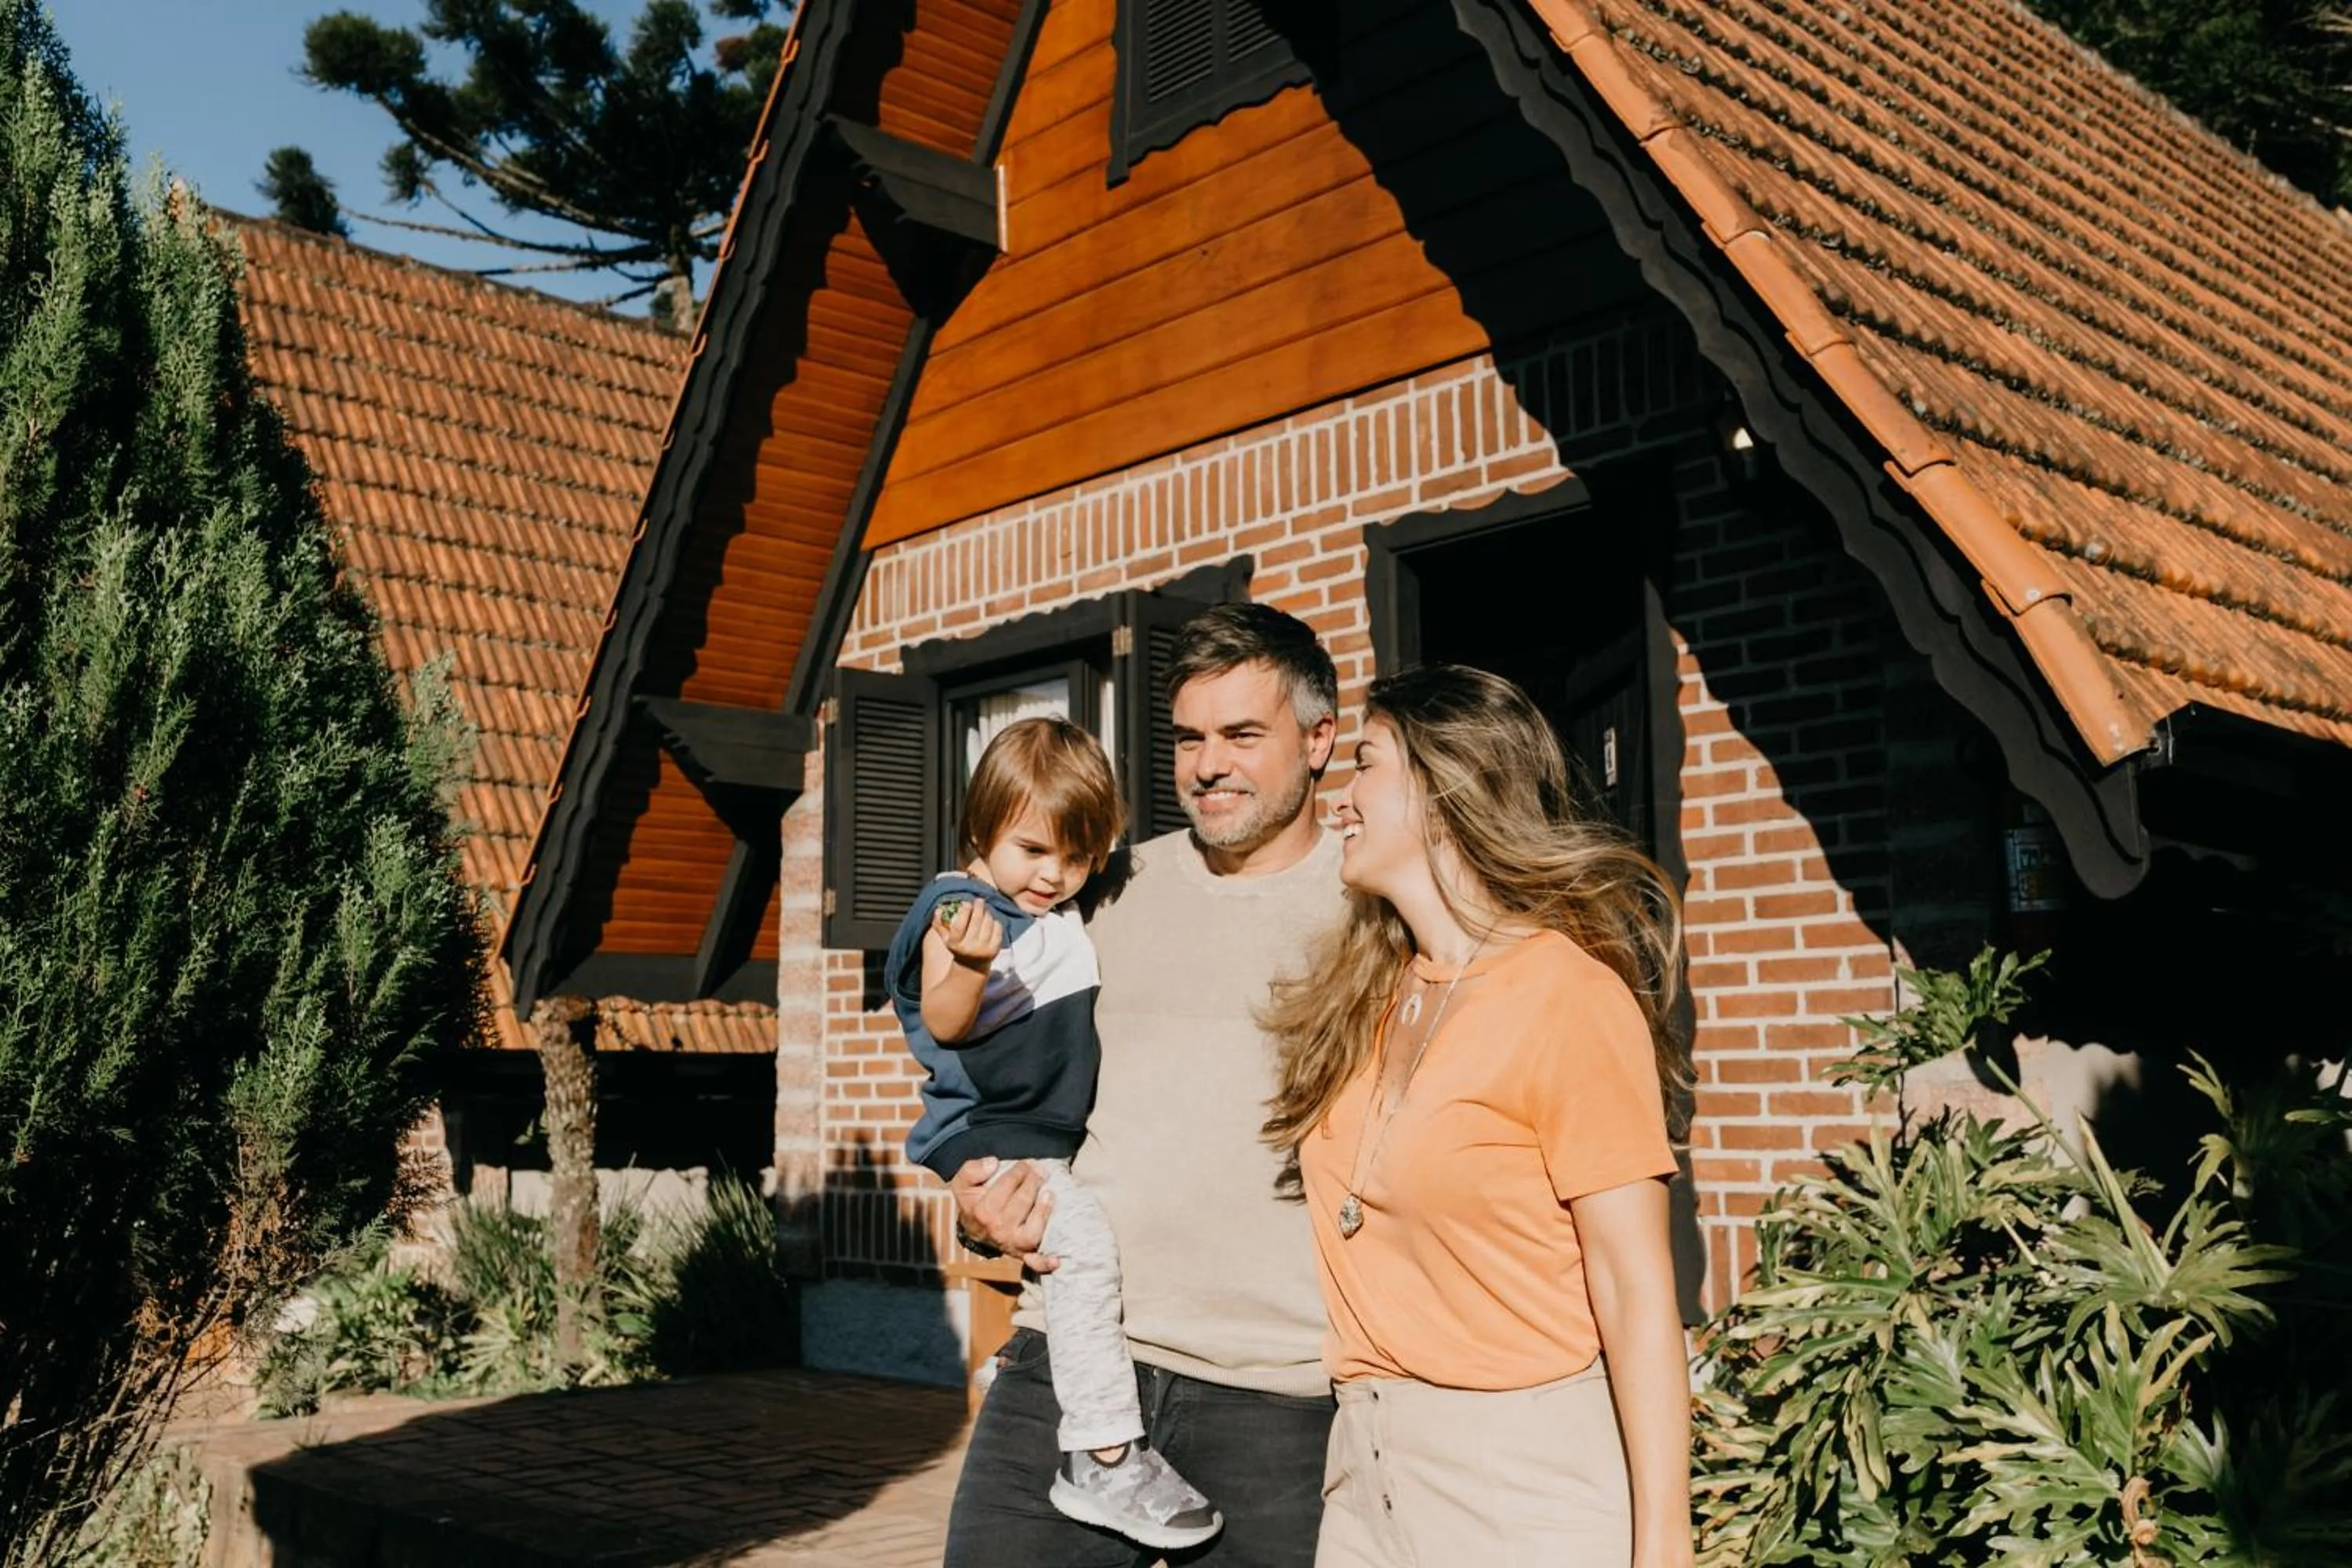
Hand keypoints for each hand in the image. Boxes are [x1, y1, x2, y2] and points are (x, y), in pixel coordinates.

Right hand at [936, 899, 1004, 965]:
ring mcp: (983, 949)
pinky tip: (991, 919)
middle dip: (978, 908)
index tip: (966, 903)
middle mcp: (969, 947)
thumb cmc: (957, 946)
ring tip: (984, 909)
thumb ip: (939, 923)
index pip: (959, 926)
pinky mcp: (994, 950)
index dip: (964, 912)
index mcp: (955, 944)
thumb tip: (939, 909)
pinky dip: (995, 921)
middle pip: (976, 922)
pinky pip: (997, 929)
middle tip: (979, 900)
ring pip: (988, 924)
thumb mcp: (945, 937)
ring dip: (987, 913)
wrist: (971, 966)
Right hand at [950, 1156, 1056, 1272]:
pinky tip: (1057, 1260)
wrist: (974, 1228)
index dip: (1019, 1170)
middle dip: (1033, 1182)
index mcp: (982, 1212)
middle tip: (1040, 1171)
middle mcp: (997, 1230)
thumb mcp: (964, 1183)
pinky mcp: (1023, 1254)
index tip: (1025, 1164)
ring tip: (1049, 1195)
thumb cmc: (974, 1201)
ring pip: (1032, 1232)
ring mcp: (1011, 1244)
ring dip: (1043, 1212)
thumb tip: (992, 1163)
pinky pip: (1035, 1262)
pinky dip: (1046, 1263)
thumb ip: (972, 1170)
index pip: (1007, 1185)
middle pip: (1022, 1203)